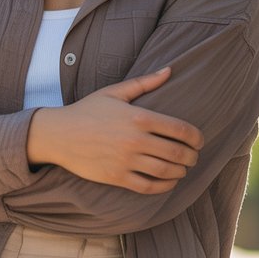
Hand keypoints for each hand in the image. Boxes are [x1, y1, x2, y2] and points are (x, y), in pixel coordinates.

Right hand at [26, 67, 203, 193]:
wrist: (59, 134)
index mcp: (139, 117)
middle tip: (194, 157)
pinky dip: (164, 186)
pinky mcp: (117, 177)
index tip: (199, 141)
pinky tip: (168, 182)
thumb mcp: (115, 92)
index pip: (180, 130)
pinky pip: (148, 186)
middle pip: (177, 153)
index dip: (196, 138)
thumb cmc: (87, 110)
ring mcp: (126, 160)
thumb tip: (169, 70)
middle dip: (192, 157)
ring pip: (165, 171)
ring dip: (181, 172)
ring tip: (183, 169)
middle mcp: (135, 140)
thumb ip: (145, 82)